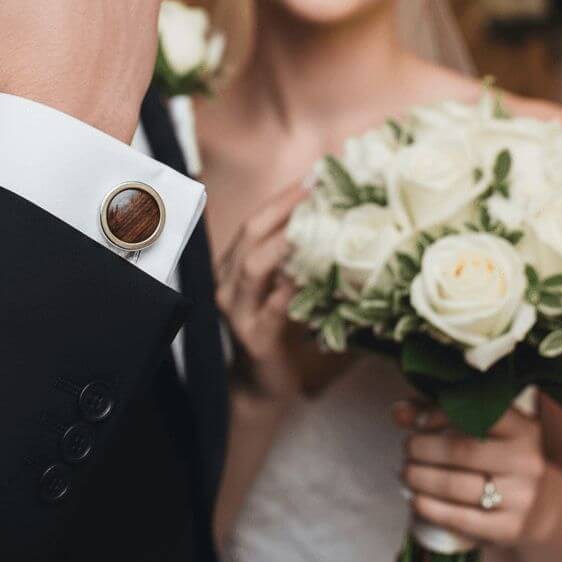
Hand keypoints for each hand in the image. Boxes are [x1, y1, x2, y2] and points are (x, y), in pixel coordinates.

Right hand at [216, 182, 308, 404]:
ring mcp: (237, 311)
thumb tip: (334, 217)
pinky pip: (269, 310)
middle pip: (250, 236)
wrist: (263, 384)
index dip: (282, 198)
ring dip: (282, 244)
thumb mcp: (284, 286)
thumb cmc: (278, 328)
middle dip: (282, 209)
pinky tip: (304, 278)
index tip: (313, 176)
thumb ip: (297, 257)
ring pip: (252, 268)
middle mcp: (228, 282)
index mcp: (235, 264)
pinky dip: (286, 292)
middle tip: (315, 190)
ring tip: (309, 226)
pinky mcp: (253, 338)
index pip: (255, 222)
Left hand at [393, 397, 548, 544]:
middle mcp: (526, 460)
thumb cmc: (499, 456)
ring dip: (421, 478)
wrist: (541, 505)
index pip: (478, 413)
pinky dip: (433, 509)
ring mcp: (522, 497)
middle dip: (424, 448)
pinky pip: (464, 519)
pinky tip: (415, 500)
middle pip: (463, 451)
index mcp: (521, 427)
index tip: (417, 422)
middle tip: (406, 448)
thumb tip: (398, 413)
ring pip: (459, 486)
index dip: (440, 414)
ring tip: (405, 473)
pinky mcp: (511, 528)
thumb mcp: (482, 429)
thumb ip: (438, 412)